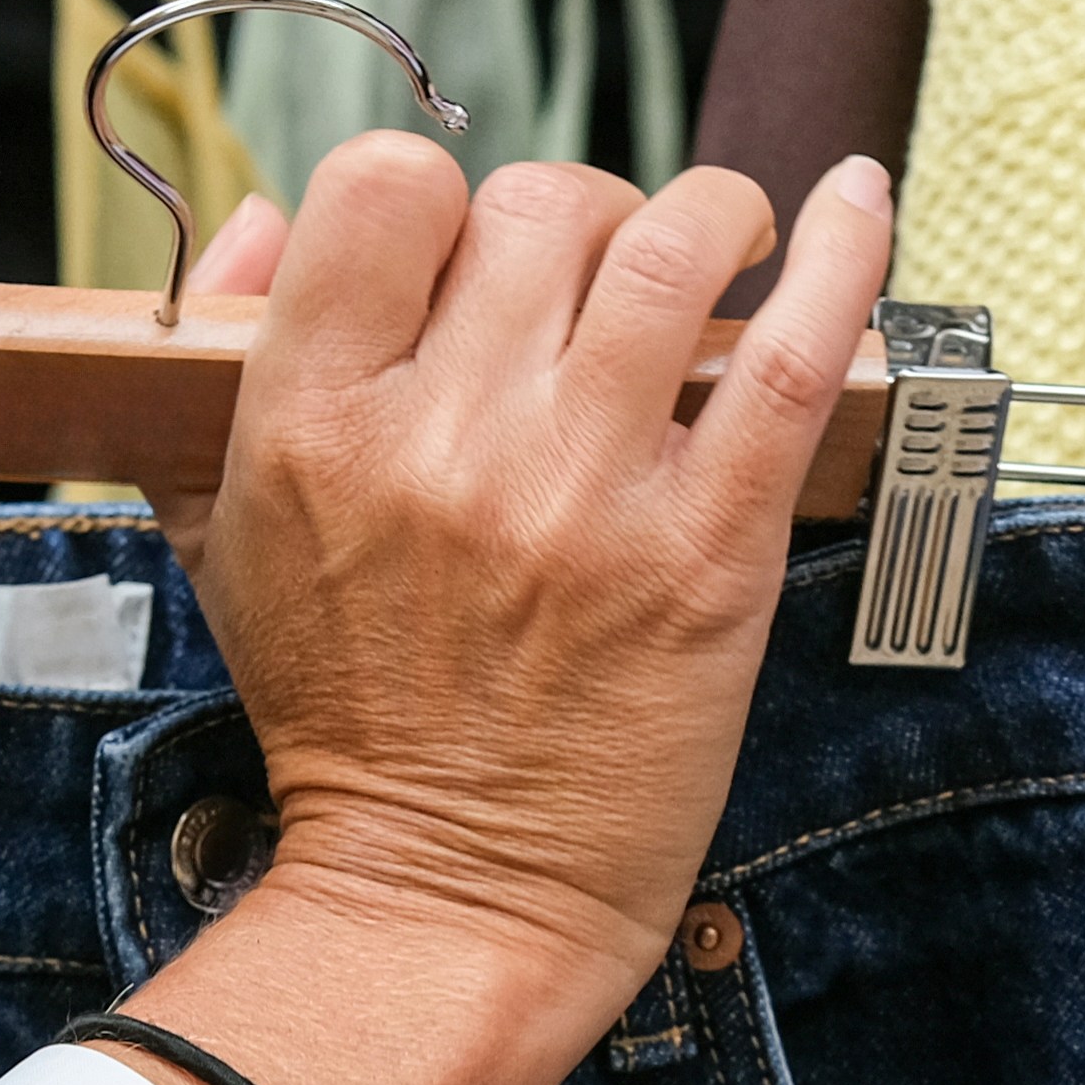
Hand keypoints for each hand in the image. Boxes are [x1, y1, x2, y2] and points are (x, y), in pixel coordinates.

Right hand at [95, 144, 891, 1084]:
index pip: (381, 189)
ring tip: (725, 243)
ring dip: (711, 218)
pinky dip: (843, 258)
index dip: (442, 196)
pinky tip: (860, 201)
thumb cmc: (346, 715)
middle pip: (541, 209)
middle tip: (608, 282)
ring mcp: (583, 493)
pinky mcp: (706, 553)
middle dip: (586, 218)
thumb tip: (257, 222)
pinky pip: (790, 359)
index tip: (480, 254)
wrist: (447, 896)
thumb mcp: (225, 532)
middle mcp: (445, 440)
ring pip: (667, 248)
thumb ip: (228, 358)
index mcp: (312, 422)